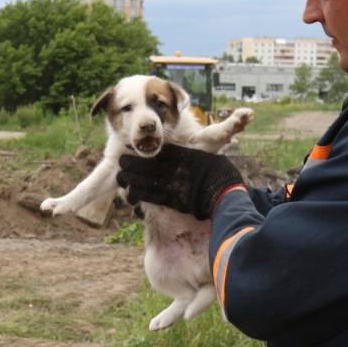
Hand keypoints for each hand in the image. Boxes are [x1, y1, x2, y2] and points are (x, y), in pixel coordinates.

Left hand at [117, 144, 243, 220]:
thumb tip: (183, 155)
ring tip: (121, 176)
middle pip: (147, 163)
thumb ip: (193, 156)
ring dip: (130, 178)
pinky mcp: (172, 200)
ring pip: (145, 179)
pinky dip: (139, 194)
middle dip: (132, 163)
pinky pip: (151, 196)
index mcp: (185, 156)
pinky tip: (130, 192)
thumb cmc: (222, 176)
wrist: (227, 196)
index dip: (146, 149)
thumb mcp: (210, 157)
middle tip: (121, 161)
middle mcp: (176, 169)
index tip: (135, 146)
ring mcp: (173, 184)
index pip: (160, 150)